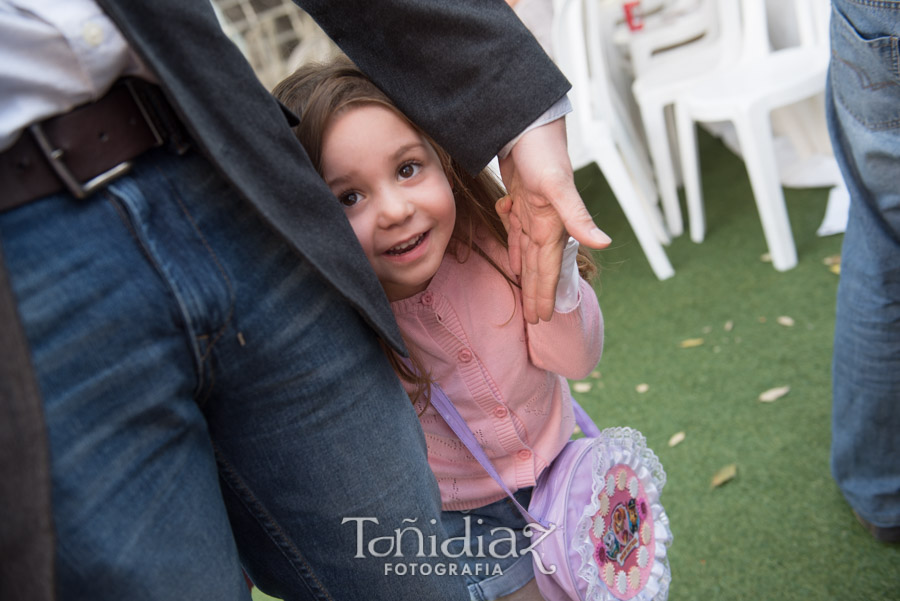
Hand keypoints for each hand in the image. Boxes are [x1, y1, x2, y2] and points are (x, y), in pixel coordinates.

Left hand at [497, 118, 609, 322]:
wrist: (526, 119)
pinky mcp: (520, 196)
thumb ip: (578, 215)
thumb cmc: (541, 149)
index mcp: (552, 223)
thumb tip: (603, 244)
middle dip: (536, 291)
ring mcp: (532, 208)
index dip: (544, 292)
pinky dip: (514, 245)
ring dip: (526, 272)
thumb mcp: (557, 184)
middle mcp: (544, 220)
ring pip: (527, 250)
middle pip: (537, 264)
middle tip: (534, 319)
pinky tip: (512, 256)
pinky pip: (516, 229)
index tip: (542, 317)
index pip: (547, 267)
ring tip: (526, 295)